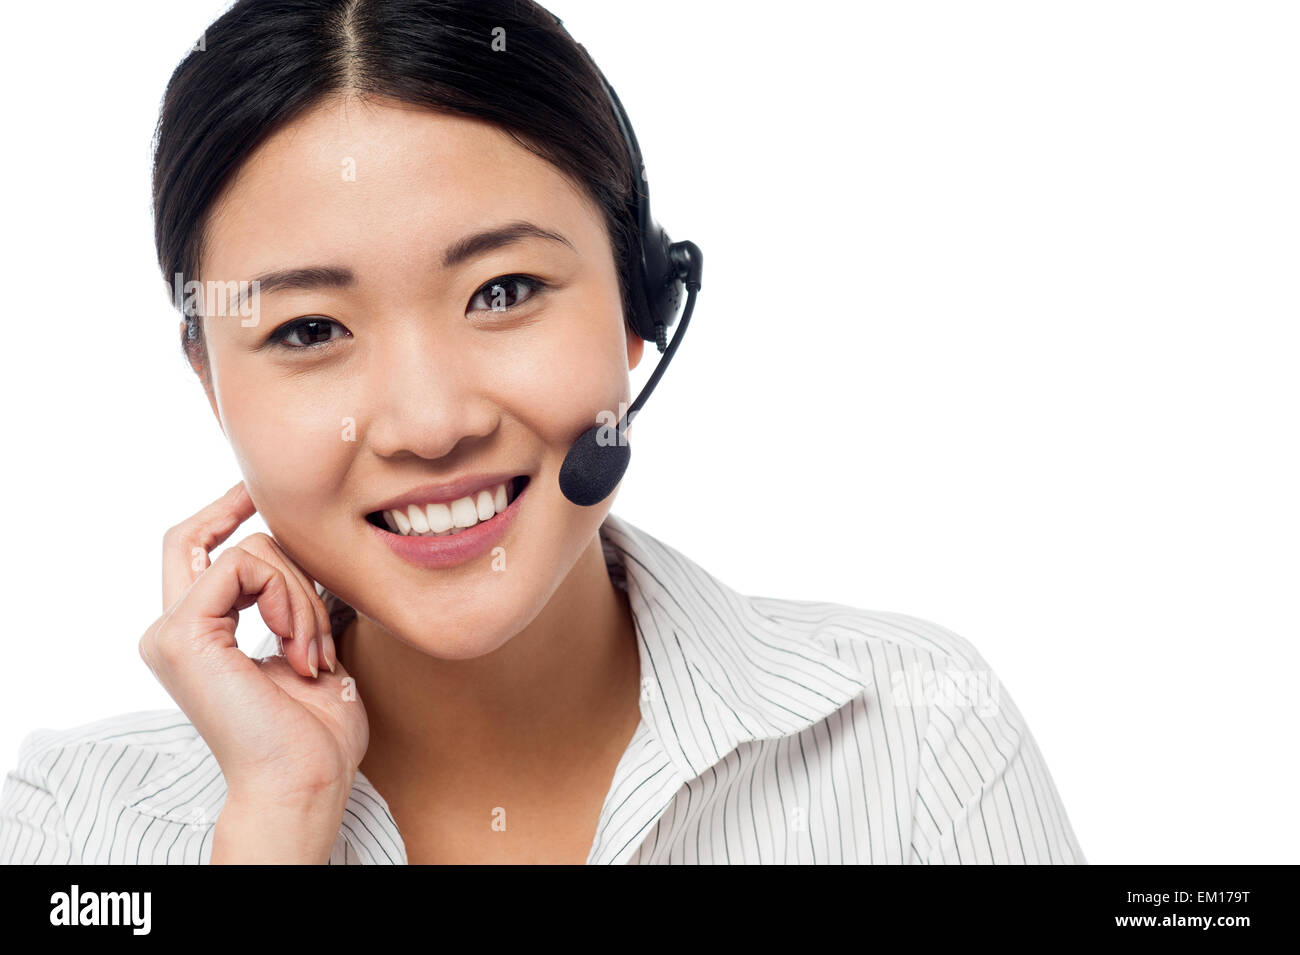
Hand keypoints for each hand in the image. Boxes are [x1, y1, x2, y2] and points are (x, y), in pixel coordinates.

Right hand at [138, 481, 368, 861]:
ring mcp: (170, 633)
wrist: (305, 781)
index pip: (194, 548)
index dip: (222, 510)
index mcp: (195, 636)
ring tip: (312, 655)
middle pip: (208, 537)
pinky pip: (245, 566)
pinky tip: (299, 649)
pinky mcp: (184, 633)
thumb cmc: (315, 732)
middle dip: (279, 551)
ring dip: (301, 595)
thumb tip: (314, 556)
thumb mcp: (308, 649)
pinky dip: (288, 598)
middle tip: (314, 624)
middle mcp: (171, 631)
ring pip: (249, 551)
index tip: (258, 490)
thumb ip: (294, 603)